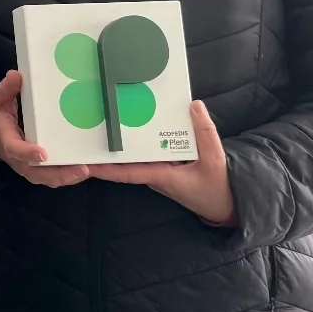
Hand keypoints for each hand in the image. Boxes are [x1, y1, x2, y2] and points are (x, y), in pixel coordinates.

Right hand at [0, 71, 88, 187]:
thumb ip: (5, 89)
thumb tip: (16, 76)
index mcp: (6, 140)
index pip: (15, 149)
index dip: (28, 153)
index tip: (42, 153)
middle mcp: (19, 159)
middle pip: (38, 173)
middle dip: (61, 174)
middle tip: (82, 169)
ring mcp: (30, 165)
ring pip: (50, 177)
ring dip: (72, 176)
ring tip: (94, 170)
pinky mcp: (40, 166)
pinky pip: (57, 174)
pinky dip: (75, 174)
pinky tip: (94, 169)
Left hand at [88, 100, 236, 225]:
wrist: (227, 206)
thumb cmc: (219, 188)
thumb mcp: (216, 160)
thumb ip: (205, 133)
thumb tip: (194, 106)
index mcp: (162, 177)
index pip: (127, 173)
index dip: (105, 169)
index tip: (86, 164)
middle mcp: (155, 175)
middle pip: (124, 164)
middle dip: (105, 153)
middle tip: (85, 136)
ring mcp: (159, 172)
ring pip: (135, 158)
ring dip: (120, 147)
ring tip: (100, 127)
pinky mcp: (166, 169)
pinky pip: (149, 155)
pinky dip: (140, 144)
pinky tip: (134, 127)